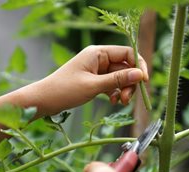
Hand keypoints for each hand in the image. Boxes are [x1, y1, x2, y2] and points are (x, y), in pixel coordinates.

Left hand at [25, 45, 147, 116]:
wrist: (44, 100)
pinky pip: (111, 84)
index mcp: (98, 52)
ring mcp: (97, 69)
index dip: (138, 65)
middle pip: (125, 66)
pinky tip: (113, 101)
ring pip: (119, 77)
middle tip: (127, 99)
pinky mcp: (94, 80)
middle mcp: (99, 58)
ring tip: (120, 102)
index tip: (144, 81)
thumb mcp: (93, 85)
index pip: (127, 53)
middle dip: (129, 82)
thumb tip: (140, 74)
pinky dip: (115, 92)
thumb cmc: (65, 90)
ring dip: (123, 89)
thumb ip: (117, 79)